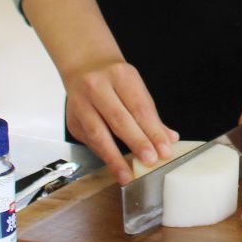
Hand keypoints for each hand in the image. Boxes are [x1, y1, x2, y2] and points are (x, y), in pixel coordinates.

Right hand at [59, 53, 177, 184]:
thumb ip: (151, 115)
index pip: (139, 107)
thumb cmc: (115, 79)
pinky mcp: (72, 121)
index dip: (152, 130)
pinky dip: (104, 155)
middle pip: (119, 119)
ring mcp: (80, 104)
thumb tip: (169, 139)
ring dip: (115, 157)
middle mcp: (97, 87)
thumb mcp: (136, 88)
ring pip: (98, 134)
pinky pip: (89, 142)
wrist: (84, 66)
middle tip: (150, 160)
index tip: (164, 149)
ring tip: (128, 175)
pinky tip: (115, 165)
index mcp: (120, 75)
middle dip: (136, 142)